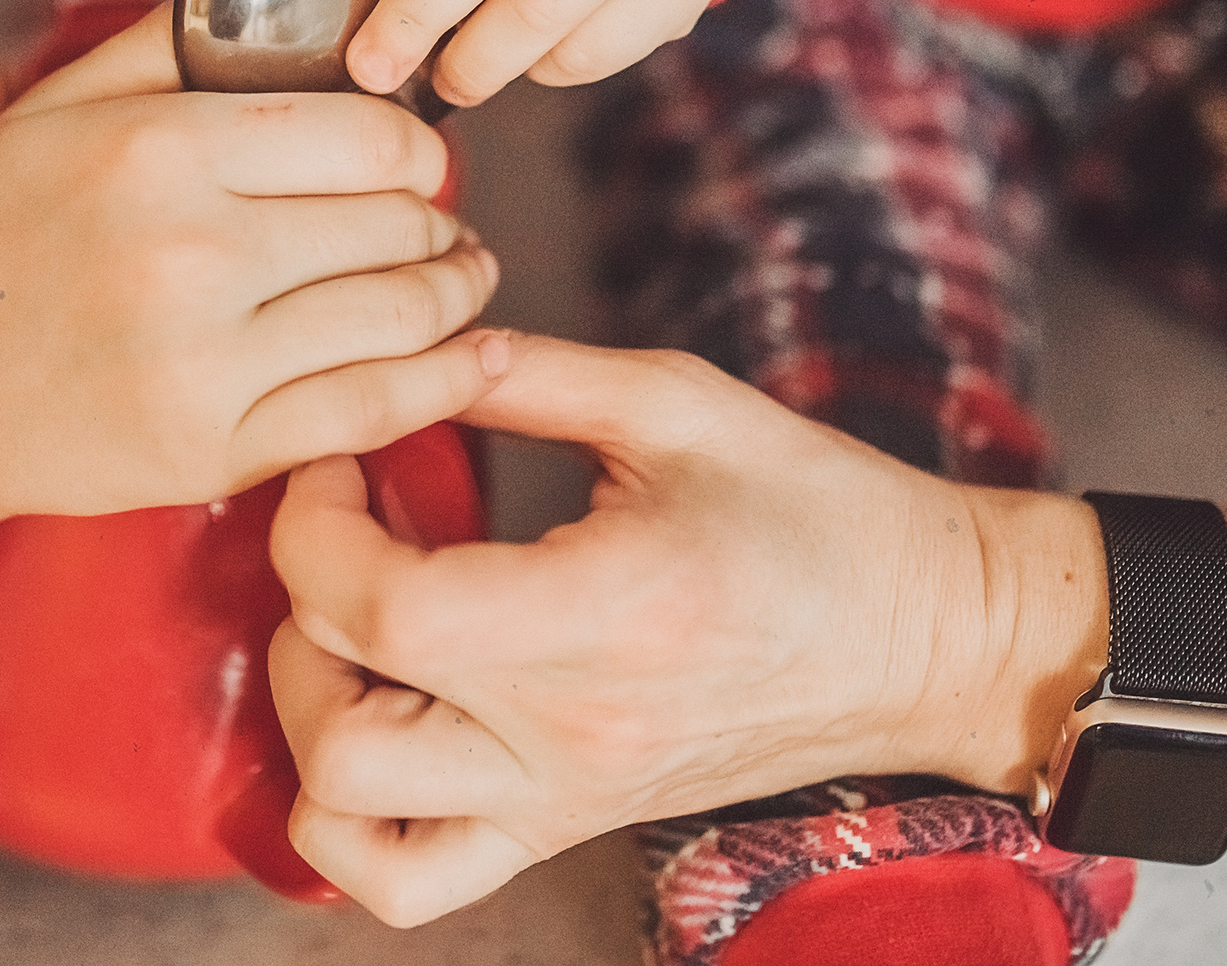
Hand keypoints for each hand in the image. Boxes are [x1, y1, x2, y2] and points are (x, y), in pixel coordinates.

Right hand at [0, 5, 503, 672]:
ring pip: (400, 314)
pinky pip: (371, 409)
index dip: (417, 144)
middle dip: (440, 221)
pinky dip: (448, 384)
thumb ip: (166, 45)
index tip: (419, 159)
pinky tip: (479, 359)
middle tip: (448, 226)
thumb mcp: (46, 110)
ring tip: (465, 282)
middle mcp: (190, 250)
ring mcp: (205, 358)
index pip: (364, 132)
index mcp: (158, 150)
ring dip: (457, 295)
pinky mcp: (213, 449)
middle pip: (394, 221)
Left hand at [267, 334, 1101, 926]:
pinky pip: (406, 879)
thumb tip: (413, 347)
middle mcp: (573, 734)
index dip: (315, 524)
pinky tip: (373, 716)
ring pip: (346, 817)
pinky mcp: (562, 827)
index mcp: (605, 613)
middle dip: (298, 605)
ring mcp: (562, 800)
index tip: (337, 455)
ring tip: (352, 624)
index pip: (384, 611)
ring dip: (310, 713)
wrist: (928, 636)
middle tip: (341, 524)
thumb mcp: (676, 402)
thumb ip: (528, 373)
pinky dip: (347, 819)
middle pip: (341, 720)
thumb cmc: (816, 508)